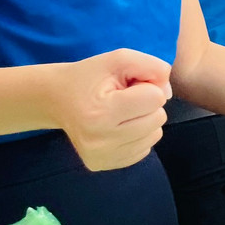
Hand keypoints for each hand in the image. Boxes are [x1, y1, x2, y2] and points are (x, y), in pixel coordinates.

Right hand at [48, 49, 171, 171]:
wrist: (56, 99)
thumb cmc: (90, 77)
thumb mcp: (120, 59)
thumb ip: (152, 67)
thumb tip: (168, 94)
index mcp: (101, 113)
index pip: (155, 98)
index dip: (146, 86)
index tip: (125, 86)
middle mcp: (100, 141)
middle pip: (158, 119)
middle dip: (147, 104)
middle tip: (123, 98)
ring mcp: (101, 157)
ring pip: (154, 135)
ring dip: (144, 120)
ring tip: (120, 111)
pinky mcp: (103, 165)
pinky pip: (144, 149)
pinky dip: (137, 135)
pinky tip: (117, 126)